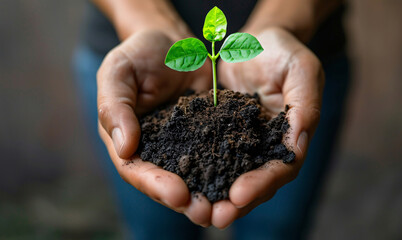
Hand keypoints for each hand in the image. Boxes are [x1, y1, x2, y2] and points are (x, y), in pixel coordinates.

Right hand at [97, 30, 213, 225]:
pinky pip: (220, 153)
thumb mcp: (118, 72)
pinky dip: (231, 167)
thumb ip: (115, 107)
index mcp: (128, 140)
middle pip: (167, 182)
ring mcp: (185, 144)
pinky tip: (245, 177)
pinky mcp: (210, 134)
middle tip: (207, 213)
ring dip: (211, 192)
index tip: (177, 194)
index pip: (137, 170)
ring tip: (228, 207)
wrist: (174, 43)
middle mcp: (157, 149)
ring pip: (196, 175)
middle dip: (187, 200)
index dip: (155, 185)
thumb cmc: (139, 54)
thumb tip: (125, 148)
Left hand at [213, 27, 323, 227]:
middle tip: (214, 217)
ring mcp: (241, 143)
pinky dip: (197, 170)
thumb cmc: (282, 52)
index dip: (262, 183)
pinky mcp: (218, 134)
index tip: (239, 193)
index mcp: (290, 137)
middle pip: (255, 182)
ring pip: (229, 175)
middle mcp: (265, 147)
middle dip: (236, 202)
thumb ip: (305, 104)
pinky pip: (207, 155)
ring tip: (195, 210)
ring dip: (214, 195)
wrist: (252, 42)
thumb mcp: (301, 69)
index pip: (281, 168)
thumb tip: (297, 143)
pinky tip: (180, 181)